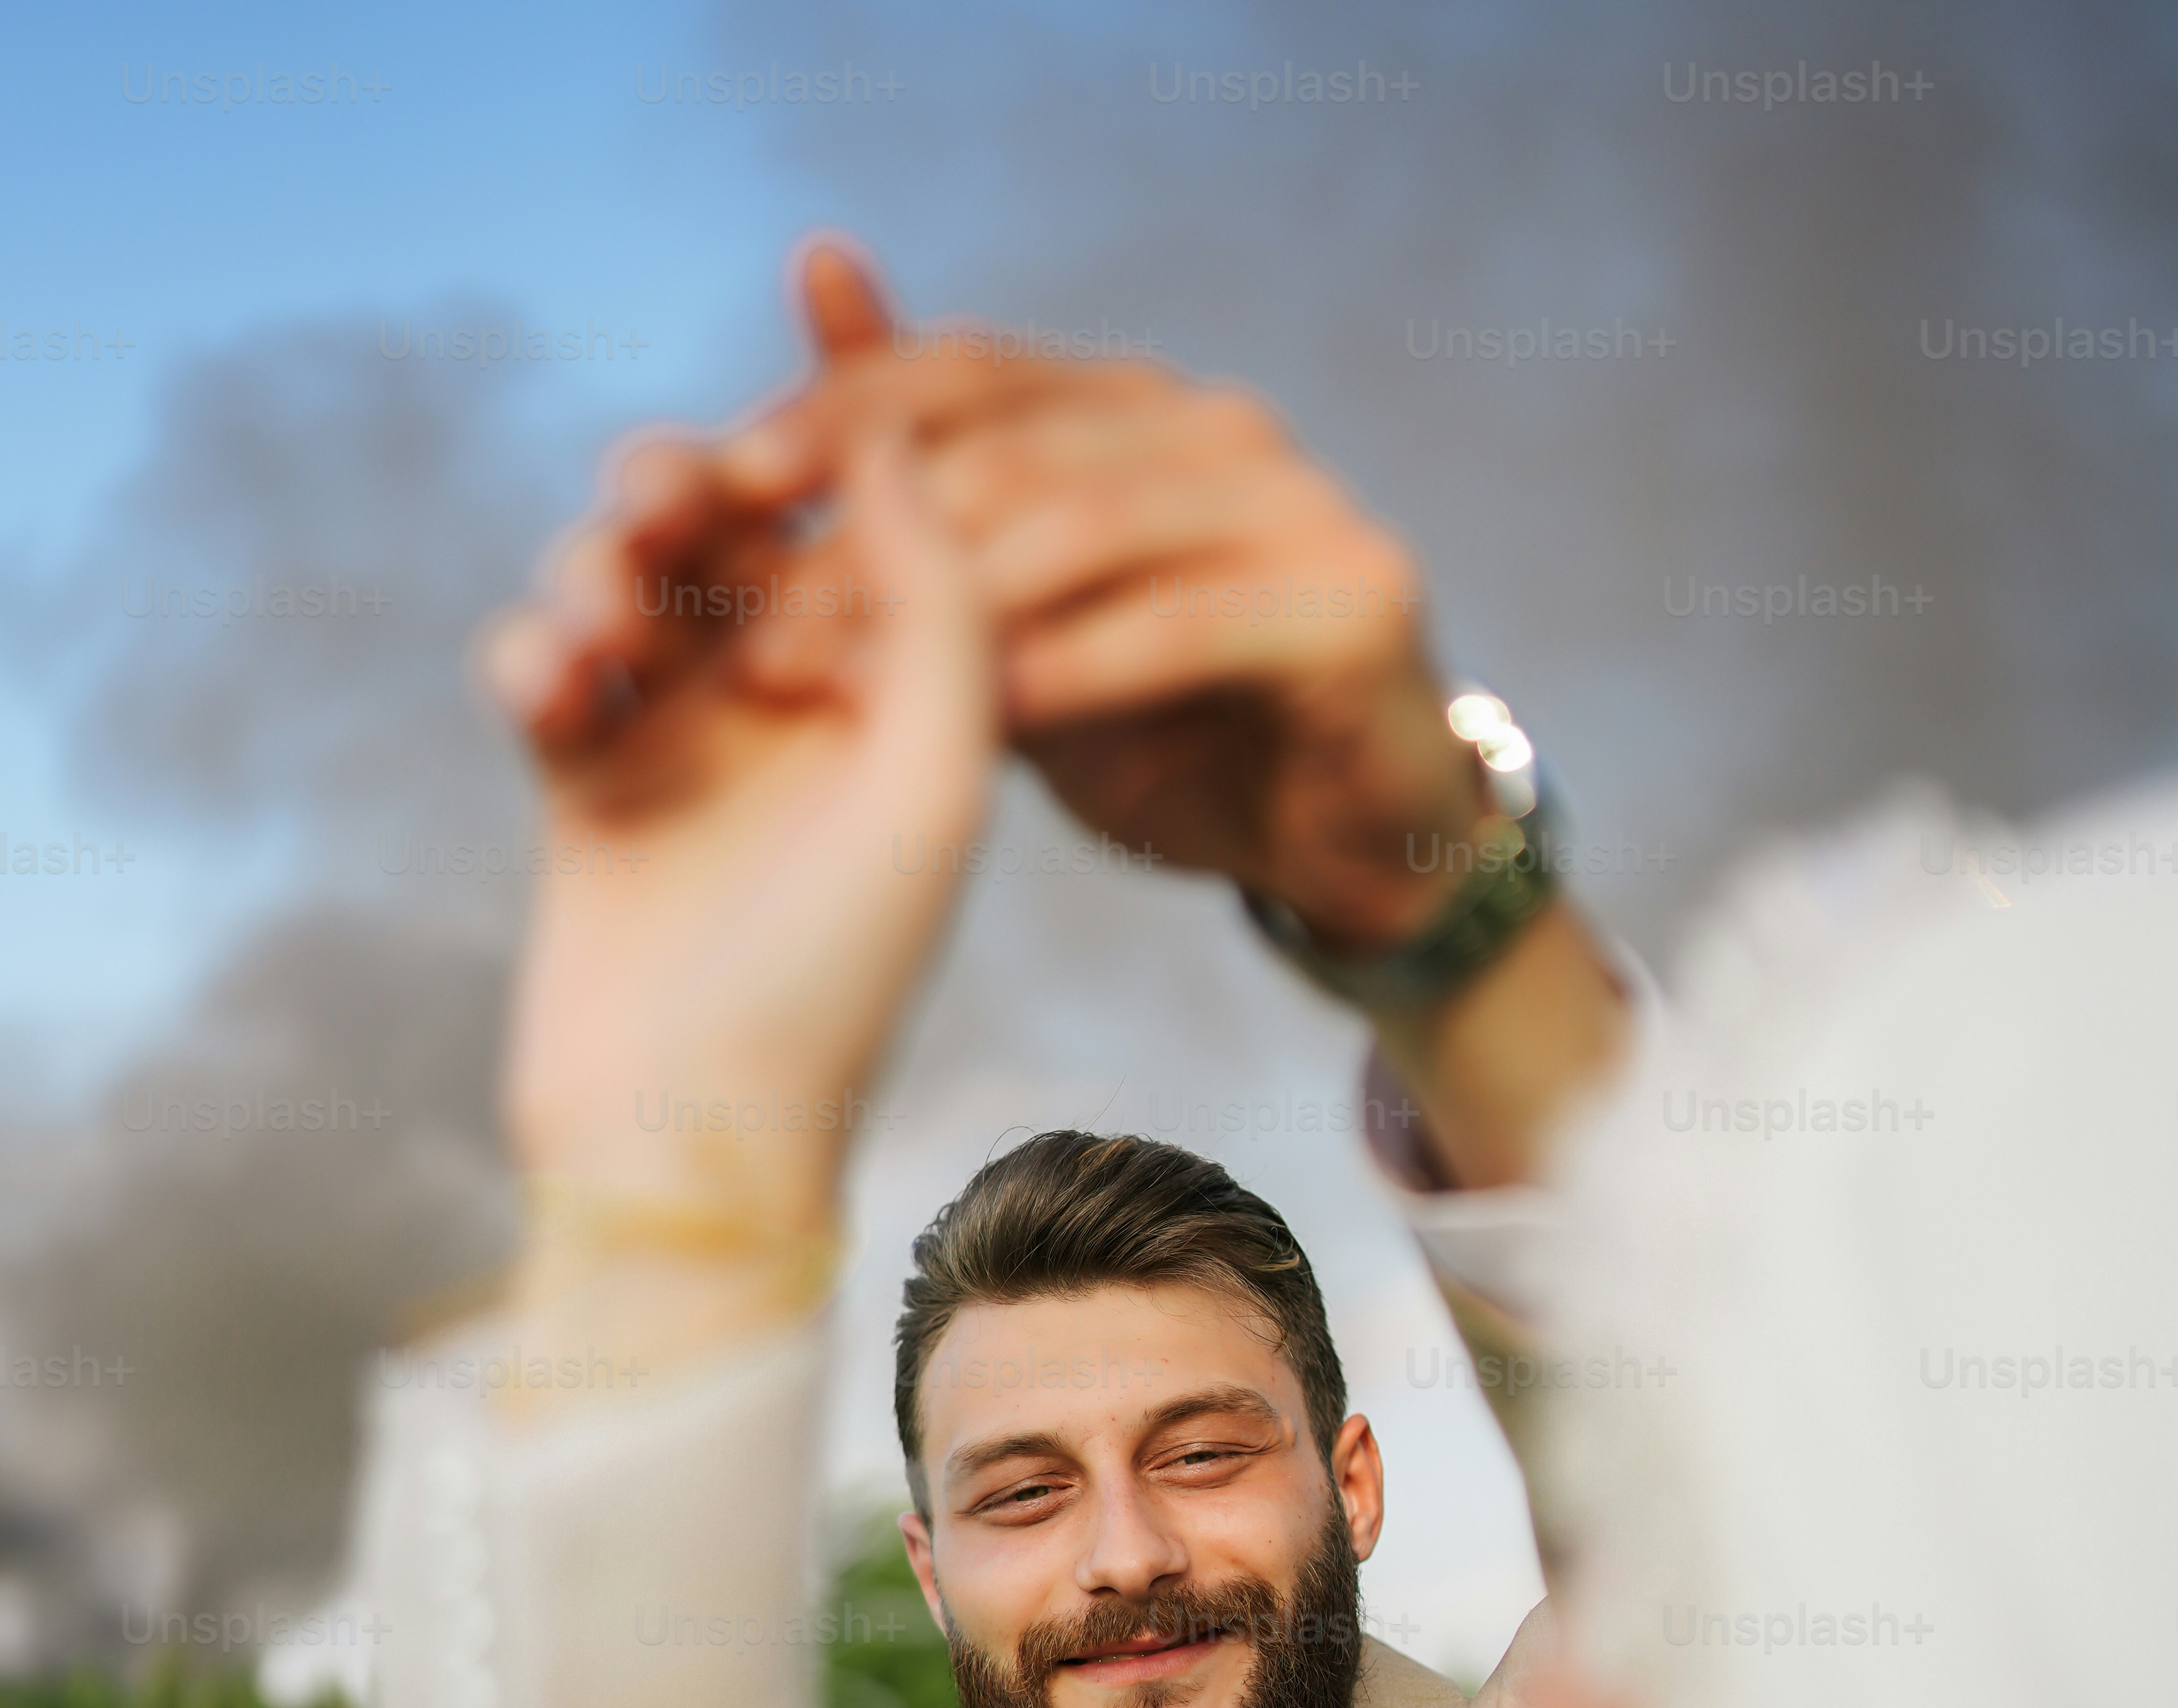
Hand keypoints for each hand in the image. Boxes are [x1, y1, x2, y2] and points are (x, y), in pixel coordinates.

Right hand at [481, 395, 990, 1258]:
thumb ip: (941, 600)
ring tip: (609, 626)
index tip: (786, 457)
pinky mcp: (583, 787)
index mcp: (899, 698)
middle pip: (725, 524)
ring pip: (622, 576)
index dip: (815, 459)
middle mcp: (794, 708)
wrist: (693, 1130)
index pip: (860, 516)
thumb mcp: (934, 781)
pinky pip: (539, 664)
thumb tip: (901, 432)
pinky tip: (555, 694)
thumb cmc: (836, 976)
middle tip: (675, 500)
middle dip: (685, 485)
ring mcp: (683, 744)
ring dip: (598, 566)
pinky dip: (532, 653)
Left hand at [733, 243, 1490, 949]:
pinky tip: (979, 726)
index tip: (714, 494)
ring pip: (1083, 528)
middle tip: (750, 634)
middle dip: (865, 544)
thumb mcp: (1020, 623)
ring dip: (946, 612)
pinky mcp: (1351, 599)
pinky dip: (1070, 672)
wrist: (1347, 841)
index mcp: (1135, 406)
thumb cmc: (1170, 729)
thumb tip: (815, 285)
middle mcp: (1217, 427)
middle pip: (1009, 452)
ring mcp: (1295, 503)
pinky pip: (1176, 626)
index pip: (962, 373)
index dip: (831, 421)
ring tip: (834, 694)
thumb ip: (927, 493)